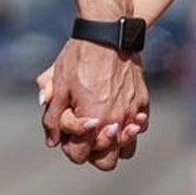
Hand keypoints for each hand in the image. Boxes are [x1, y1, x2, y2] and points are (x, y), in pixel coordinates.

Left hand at [36, 40, 148, 170]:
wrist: (107, 32)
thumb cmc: (79, 58)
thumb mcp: (59, 87)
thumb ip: (53, 119)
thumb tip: (52, 142)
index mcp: (91, 121)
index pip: (79, 155)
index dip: (69, 145)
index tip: (68, 131)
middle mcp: (115, 122)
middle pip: (106, 162)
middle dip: (93, 153)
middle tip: (86, 135)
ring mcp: (132, 113)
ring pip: (127, 150)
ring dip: (115, 145)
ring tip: (104, 129)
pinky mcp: (142, 102)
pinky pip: (139, 128)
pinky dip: (130, 127)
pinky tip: (119, 113)